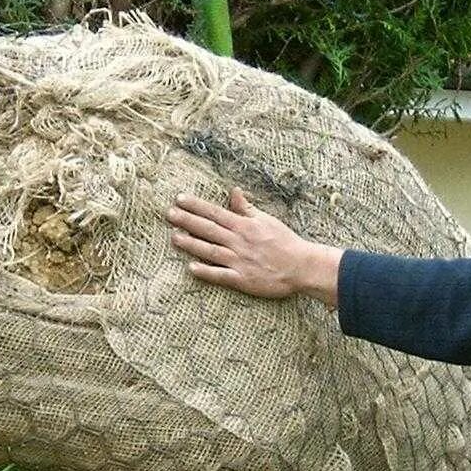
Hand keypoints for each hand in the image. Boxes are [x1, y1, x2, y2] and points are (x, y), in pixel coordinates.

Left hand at [168, 190, 342, 304]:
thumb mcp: (266, 220)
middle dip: (187, 221)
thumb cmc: (284, 242)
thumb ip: (246, 208)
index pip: (215, 212)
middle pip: (209, 229)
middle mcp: (239, 241)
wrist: (301, 266)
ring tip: (174, 237)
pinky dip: (206, 271)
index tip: (179, 199)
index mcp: (244, 225)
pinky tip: (191, 268)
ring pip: (211, 250)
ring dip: (192, 244)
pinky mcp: (242, 279)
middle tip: (169, 214)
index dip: (196, 206)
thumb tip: (233, 191)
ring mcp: (239, 260)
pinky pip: (221, 275)